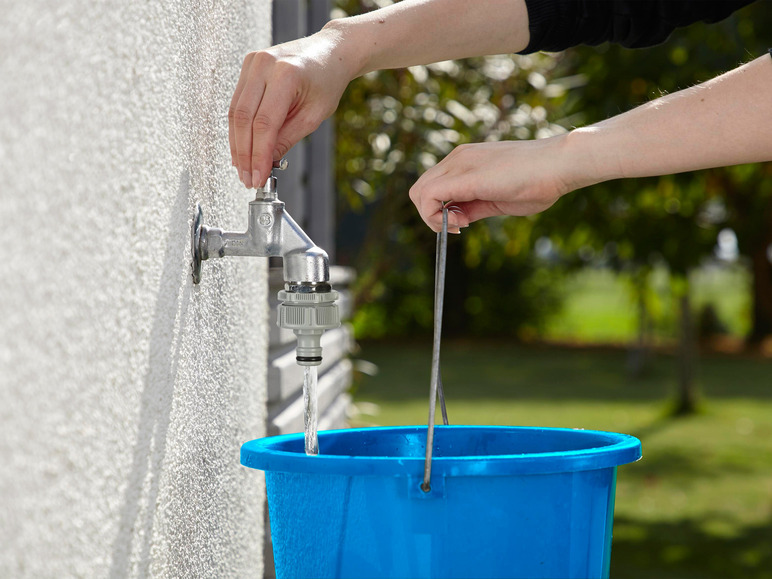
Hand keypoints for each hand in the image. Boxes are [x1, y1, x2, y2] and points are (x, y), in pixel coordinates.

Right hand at [229, 27, 353, 187]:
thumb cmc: (327, 80)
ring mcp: (253, 62)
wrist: (330, 51)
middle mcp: (264, 65)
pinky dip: (238, 128)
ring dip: (237, 144)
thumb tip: (266, 163)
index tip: (258, 177)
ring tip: (242, 168)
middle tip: (247, 178)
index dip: (258, 155)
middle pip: (243, 119)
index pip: (264, 124)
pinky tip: (241, 148)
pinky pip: (237, 103)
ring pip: (235, 112)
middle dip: (244, 154)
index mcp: (286, 75)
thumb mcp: (314, 115)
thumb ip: (287, 138)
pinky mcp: (248, 65)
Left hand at [408, 138, 577, 231]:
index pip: (433, 185)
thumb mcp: (498, 198)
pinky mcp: (464, 176)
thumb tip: (458, 217)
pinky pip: (429, 195)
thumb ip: (474, 206)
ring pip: (419, 191)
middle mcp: (457, 158)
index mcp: (465, 161)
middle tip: (459, 226)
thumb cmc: (539, 180)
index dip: (438, 210)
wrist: (561, 163)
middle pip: (419, 189)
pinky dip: (434, 216)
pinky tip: (461, 223)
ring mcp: (459, 163)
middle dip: (431, 214)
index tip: (461, 223)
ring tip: (461, 225)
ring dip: (431, 216)